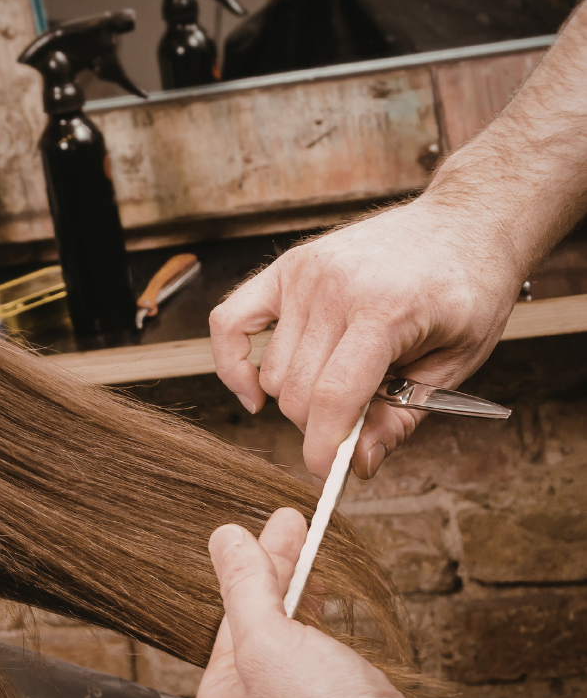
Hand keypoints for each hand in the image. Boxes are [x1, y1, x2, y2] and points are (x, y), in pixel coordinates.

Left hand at [191, 508, 512, 697]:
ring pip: (288, 643)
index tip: (280, 525)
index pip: (232, 614)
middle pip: (259, 625)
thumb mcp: (270, 640)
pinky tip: (330, 612)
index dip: (257, 563)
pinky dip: (320, 631)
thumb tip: (223, 539)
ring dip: (300, 597)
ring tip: (312, 559)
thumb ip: (245, 587)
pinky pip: (315, 666)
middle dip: (279, 572)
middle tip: (296, 526)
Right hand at [209, 197, 523, 479]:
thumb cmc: (466, 290)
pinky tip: (254, 388)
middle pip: (298, 391)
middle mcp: (335, 287)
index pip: (335, 396)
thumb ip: (402, 417)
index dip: (325, 448)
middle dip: (320, 425)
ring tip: (336, 385)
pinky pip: (229, 321)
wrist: (462, 222)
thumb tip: (358, 464)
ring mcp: (304, 273)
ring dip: (295, 398)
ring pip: (272, 371)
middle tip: (355, 422)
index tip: (326, 475)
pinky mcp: (286, 267)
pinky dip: (232, 362)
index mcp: (385, 309)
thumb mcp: (455, 363)